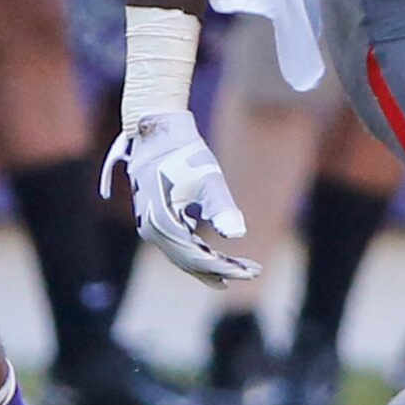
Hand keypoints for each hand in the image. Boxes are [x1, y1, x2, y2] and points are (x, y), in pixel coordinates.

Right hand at [102, 110, 258, 287]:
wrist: (157, 133)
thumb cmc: (183, 153)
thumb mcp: (207, 178)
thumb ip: (221, 207)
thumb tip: (237, 234)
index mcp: (162, 223)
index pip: (197, 258)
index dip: (226, 267)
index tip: (252, 272)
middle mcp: (152, 230)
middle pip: (190, 262)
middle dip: (223, 268)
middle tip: (254, 271)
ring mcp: (150, 227)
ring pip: (184, 256)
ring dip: (212, 263)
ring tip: (242, 268)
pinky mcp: (155, 221)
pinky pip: (178, 246)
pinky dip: (200, 253)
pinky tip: (217, 257)